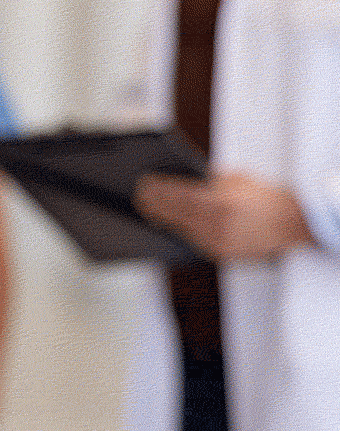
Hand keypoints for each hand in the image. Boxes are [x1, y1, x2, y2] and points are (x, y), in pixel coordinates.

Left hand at [135, 172, 314, 261]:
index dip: (156, 190)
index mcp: (219, 201)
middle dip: (154, 205)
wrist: (294, 223)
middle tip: (137, 198)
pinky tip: (169, 225)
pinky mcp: (223, 254)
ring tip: (148, 210)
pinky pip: (194, 241)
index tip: (142, 184)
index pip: (176, 195)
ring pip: (181, 229)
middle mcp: (217, 224)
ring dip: (163, 220)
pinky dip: (181, 231)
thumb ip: (208, 178)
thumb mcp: (236, 178)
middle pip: (174, 214)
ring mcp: (220, 242)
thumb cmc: (265, 197)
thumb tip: (179, 176)